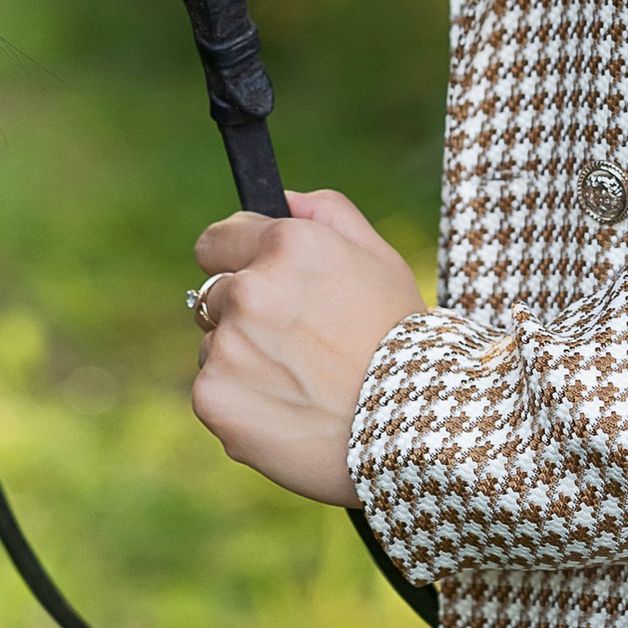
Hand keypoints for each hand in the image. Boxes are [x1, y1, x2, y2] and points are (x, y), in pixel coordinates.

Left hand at [188, 189, 422, 504]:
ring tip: (301, 385)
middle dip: (242, 314)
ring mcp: (227, 345)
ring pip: (214, 346)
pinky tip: (287, 414)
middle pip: (213, 295)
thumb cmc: (403, 342)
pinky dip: (240, 405)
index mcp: (288, 245)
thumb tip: (282, 198)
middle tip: (297, 347)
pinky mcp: (213, 396)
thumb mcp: (380, 261)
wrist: (414, 430)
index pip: (216, 240)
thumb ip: (327, 213)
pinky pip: (212, 392)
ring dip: (242, 361)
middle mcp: (250, 288)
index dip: (238, 261)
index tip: (259, 285)